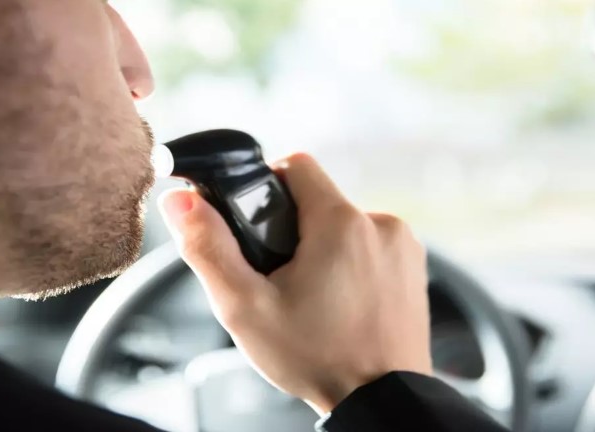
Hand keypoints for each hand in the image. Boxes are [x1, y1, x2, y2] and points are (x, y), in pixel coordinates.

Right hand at [158, 153, 430, 414]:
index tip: (255, 226)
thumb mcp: (246, 308)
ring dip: (323, 246)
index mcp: (340, 222)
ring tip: (311, 296)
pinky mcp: (415, 267)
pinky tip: (339, 302)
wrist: (381, 402)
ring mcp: (404, 246)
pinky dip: (352, 263)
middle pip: (320, 198)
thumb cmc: (316, 358)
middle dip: (292, 228)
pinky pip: (372, 245)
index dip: (266, 186)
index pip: (295, 165)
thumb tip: (179, 201)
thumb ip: (208, 248)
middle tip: (278, 275)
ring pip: (345, 223)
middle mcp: (381, 224)